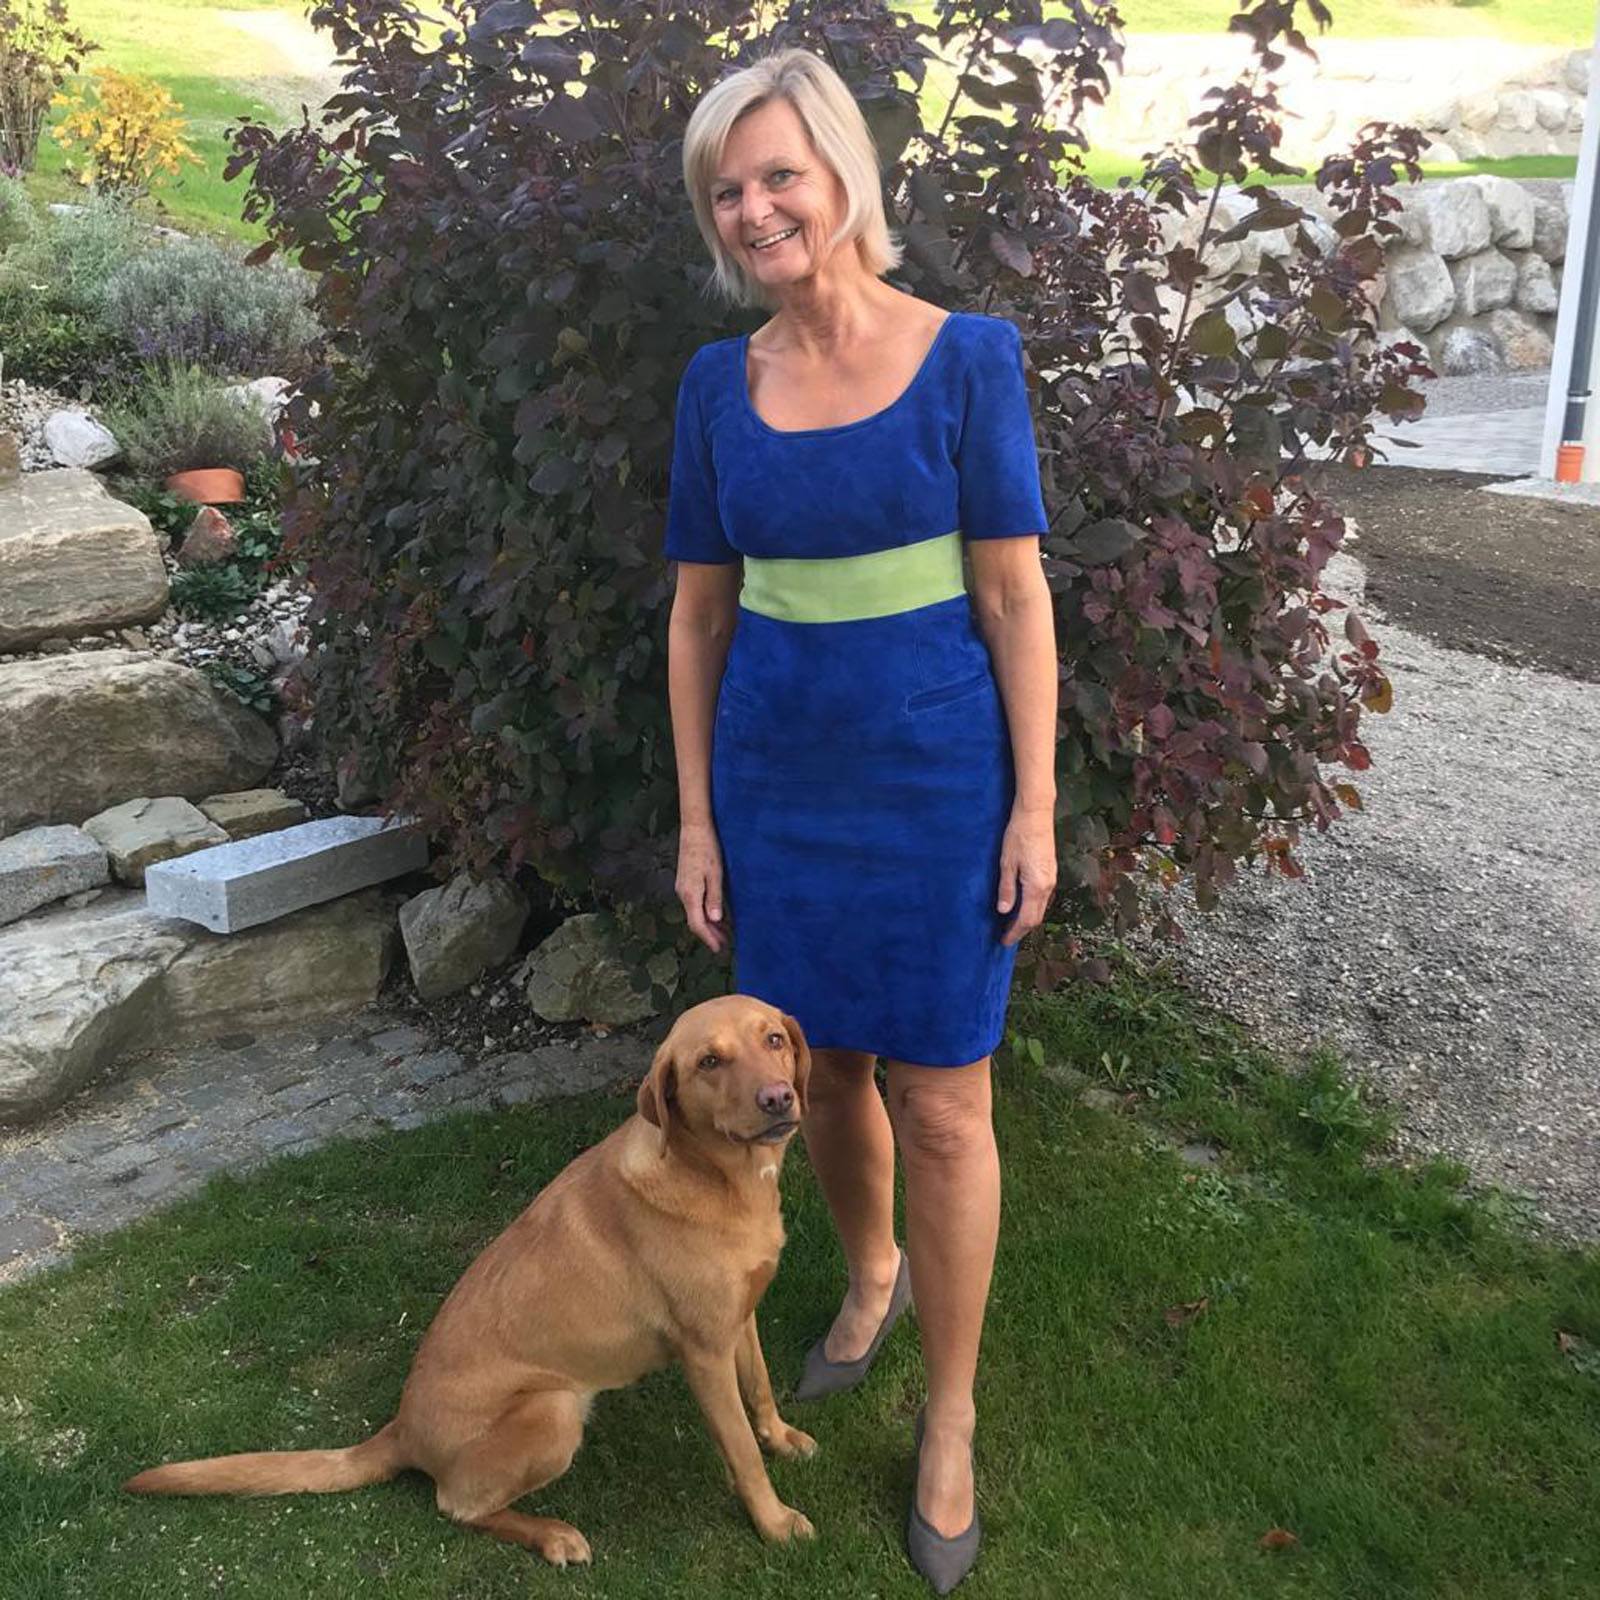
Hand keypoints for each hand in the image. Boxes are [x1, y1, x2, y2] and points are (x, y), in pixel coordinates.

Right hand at [677, 820, 731, 954]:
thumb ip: (715, 897)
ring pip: (694, 913)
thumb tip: (715, 920)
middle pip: (694, 921)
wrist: (694, 829)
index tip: (719, 949)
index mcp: (690, 894)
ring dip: (708, 924)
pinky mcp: (685, 882)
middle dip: (709, 934)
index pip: (697, 924)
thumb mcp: (715, 874)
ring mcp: (683, 888)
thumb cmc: (708, 849)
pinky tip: (716, 914)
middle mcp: (683, 894)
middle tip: (724, 944)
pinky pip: (694, 904)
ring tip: (723, 932)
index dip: (708, 938)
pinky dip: (705, 913)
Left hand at [996, 804, 1055, 946]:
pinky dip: (1032, 907)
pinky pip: (1043, 897)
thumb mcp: (1007, 863)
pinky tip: (1021, 906)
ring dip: (1027, 919)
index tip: (1004, 941)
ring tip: (1011, 925)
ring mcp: (1052, 878)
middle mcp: (1048, 885)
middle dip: (1022, 930)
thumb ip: (1006, 889)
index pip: (1027, 919)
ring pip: (1041, 908)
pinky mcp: (1051, 872)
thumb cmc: (1018, 835)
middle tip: (1006, 937)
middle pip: (1037, 917)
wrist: (1036, 814)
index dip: (1015, 932)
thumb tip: (1004, 911)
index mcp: (1036, 886)